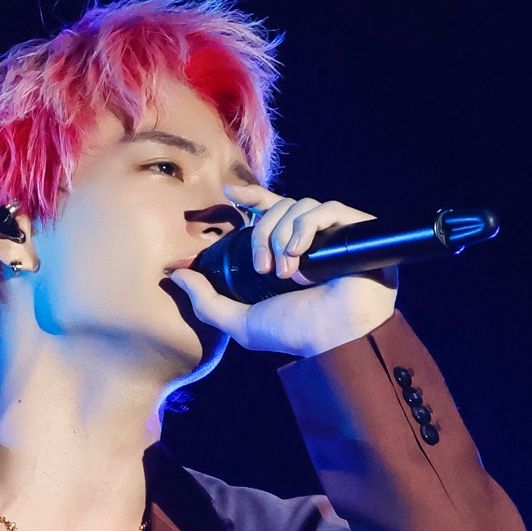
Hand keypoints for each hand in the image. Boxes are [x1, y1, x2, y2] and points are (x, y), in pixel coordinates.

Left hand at [167, 182, 397, 358]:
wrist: (336, 338)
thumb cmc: (296, 333)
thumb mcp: (240, 321)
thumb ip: (206, 301)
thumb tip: (175, 275)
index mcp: (288, 252)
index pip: (269, 210)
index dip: (251, 195)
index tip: (228, 192)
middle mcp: (311, 239)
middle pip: (278, 207)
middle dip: (263, 234)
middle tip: (264, 269)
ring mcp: (335, 233)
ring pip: (299, 205)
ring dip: (284, 237)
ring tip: (287, 272)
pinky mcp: (356, 229)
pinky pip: (325, 209)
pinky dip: (306, 227)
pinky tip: (301, 254)